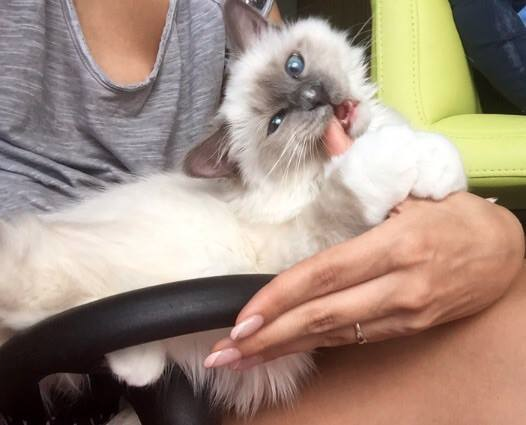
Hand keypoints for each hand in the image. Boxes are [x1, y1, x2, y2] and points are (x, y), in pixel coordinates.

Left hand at [204, 193, 524, 369]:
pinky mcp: (404, 329)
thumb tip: (329, 130)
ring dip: (282, 349)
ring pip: (332, 336)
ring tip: (241, 358)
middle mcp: (398, 287)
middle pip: (323, 316)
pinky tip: (282, 349)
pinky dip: (312, 345)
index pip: (326, 274)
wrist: (505, 255)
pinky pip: (350, 339)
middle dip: (270, 336)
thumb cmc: (459, 217)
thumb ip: (363, 165)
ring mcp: (402, 314)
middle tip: (227, 351)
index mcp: (397, 245)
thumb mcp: (415, 187)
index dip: (281, 296)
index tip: (245, 315)